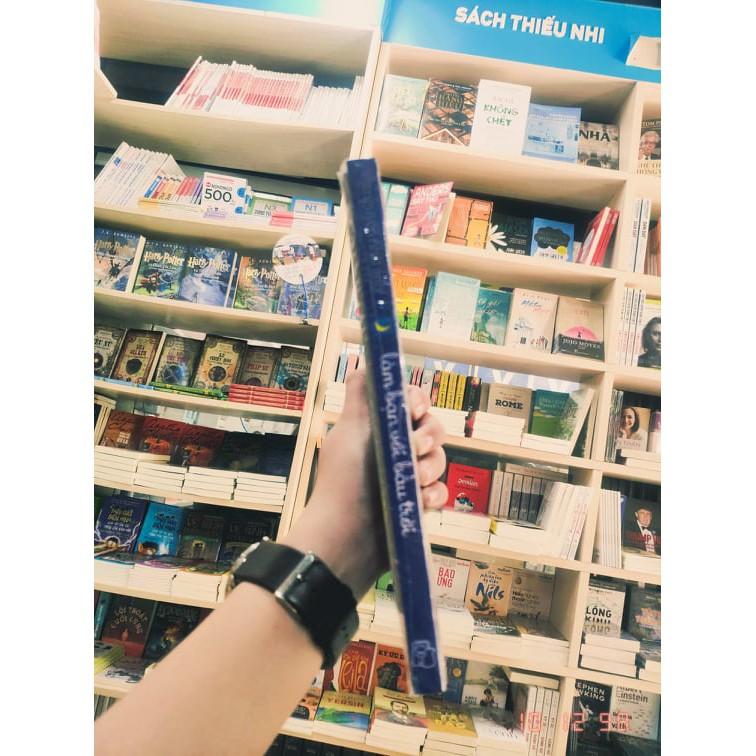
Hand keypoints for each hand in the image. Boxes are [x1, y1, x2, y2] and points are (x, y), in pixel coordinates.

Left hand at [283, 370, 446, 597]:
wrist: (348, 539)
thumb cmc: (345, 481)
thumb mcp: (350, 431)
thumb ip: (362, 397)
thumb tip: (363, 364)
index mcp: (378, 429)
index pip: (410, 404)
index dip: (417, 403)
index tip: (415, 409)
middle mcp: (394, 450)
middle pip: (431, 429)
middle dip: (428, 438)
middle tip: (416, 449)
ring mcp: (406, 478)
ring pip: (439, 460)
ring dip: (430, 469)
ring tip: (414, 482)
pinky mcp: (417, 505)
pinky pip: (441, 492)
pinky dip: (434, 495)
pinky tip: (422, 502)